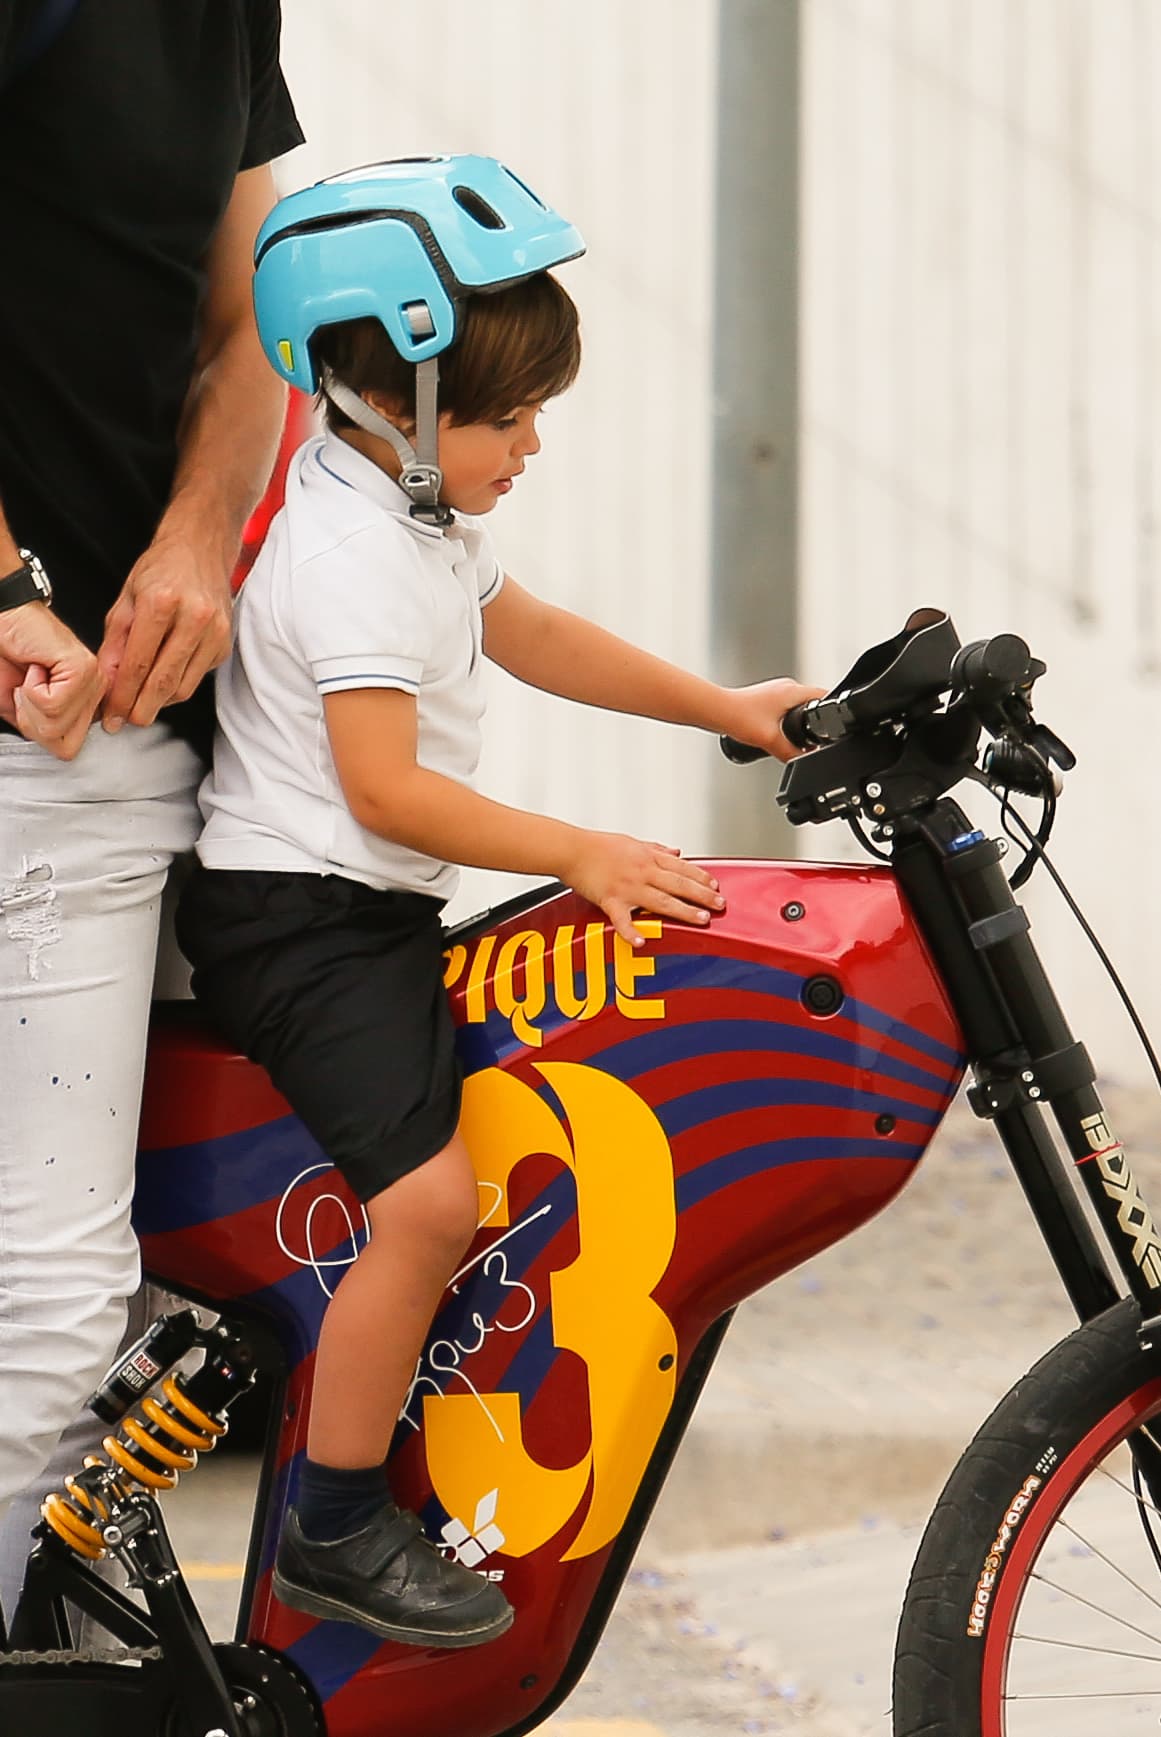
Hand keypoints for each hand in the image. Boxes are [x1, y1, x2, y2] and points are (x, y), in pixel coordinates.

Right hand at [0, 602, 105, 759]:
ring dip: (29, 704)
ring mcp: (93, 680)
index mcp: (86, 702)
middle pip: (66, 747)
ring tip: (32, 676)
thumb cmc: (8, 656)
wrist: (4, 619)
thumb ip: (43, 729)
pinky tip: (36, 667)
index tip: (29, 704)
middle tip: (27, 691)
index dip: (40, 735)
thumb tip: (52, 745)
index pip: (71, 750)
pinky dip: (31, 689)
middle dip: (34, 724)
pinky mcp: (82, 669)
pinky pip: (52, 705)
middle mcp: (96, 692)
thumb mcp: (21, 706)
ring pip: (56, 726)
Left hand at [98, 531, 233, 729]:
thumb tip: (108, 683)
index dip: (122, 696)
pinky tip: (165, 678)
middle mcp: (195, 617)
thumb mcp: (126, 599)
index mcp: (162, 602)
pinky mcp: (225, 643)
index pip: (138, 664)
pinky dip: (178, 685)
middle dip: (141, 709)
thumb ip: (115, 643)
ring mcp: (215, 631)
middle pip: (164, 682)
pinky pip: (198, 677)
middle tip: (126, 721)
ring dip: (159, 701)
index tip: (111, 716)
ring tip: (141, 702)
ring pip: (184, 687)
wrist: (201, 548)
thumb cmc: (162, 569)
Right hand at [559, 831, 724, 946]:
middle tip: (719, 905)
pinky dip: (631, 931)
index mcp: (648, 857)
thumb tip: (676, 852)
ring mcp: (628, 887)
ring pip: (662, 901)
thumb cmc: (598, 846)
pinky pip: (623, 919)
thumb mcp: (632, 842)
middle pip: (679, 884)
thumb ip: (656, 849)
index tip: (716, 886)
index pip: (682, 867)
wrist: (571, 849)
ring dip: (684, 911)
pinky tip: (642, 941)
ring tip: (701, 920)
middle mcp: (642, 872)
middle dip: (702, 895)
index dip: (701, 877)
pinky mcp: (610, 900)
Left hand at [721, 677, 828, 761]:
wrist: (715, 711)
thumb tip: (802, 763)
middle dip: (814, 721)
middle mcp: (785, 687)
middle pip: (811, 703)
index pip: (823, 696)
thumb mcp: (769, 740)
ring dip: (798, 720)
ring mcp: (775, 691)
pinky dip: (787, 720)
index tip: (835, 725)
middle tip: (814, 738)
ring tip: (794, 736)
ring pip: (797, 705)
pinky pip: (785, 708)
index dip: (830, 712)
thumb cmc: (736, 716)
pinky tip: (779, 732)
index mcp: (792, 691)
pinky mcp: (765, 698)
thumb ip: (789, 754)